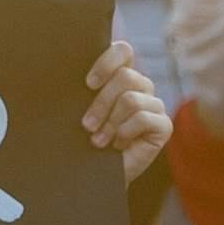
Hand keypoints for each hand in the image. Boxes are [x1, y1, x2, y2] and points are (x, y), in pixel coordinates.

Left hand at [79, 36, 167, 175]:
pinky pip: (143, 118)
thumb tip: (60, 65)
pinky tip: (118, 145)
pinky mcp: (164, 125)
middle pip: (125, 76)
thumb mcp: (76, 110)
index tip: (88, 84)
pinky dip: (124, 133)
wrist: (93, 173)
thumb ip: (80, 88)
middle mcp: (141, 86)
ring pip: (131, 99)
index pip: (123, 50)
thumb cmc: (82, 139)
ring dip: (110, 122)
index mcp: (120, 75)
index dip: (107, 62)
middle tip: (86, 125)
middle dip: (101, 102)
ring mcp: (155, 105)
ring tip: (98, 140)